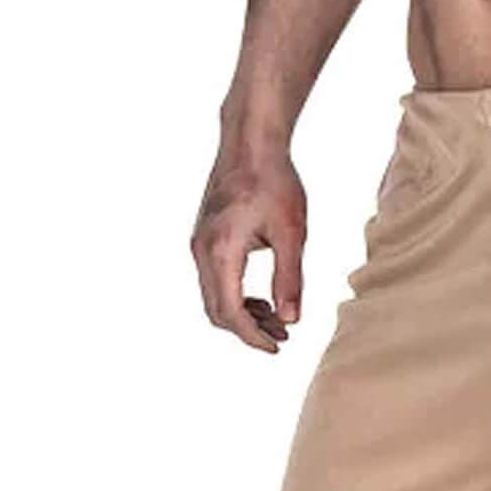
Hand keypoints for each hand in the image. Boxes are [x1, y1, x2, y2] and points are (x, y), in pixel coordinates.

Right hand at [190, 145, 306, 352]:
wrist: (251, 143)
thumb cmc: (275, 181)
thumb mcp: (292, 231)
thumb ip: (290, 277)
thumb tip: (291, 321)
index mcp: (221, 251)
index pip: (230, 312)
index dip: (252, 336)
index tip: (277, 347)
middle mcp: (201, 250)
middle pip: (216, 309)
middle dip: (247, 329)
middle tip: (281, 337)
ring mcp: (199, 243)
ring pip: (213, 295)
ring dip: (242, 312)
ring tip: (276, 319)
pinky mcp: (204, 235)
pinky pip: (214, 278)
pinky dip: (235, 293)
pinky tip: (262, 296)